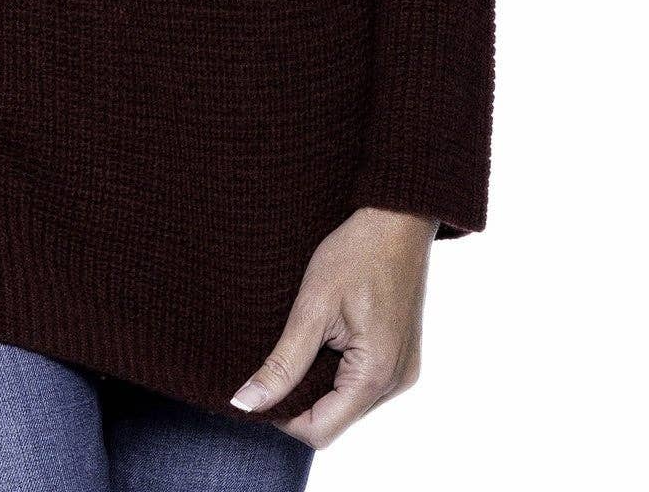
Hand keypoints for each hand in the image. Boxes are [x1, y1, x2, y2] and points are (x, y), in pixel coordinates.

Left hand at [228, 205, 438, 448]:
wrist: (398, 218)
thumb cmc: (356, 253)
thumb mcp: (311, 307)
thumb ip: (281, 363)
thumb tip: (246, 403)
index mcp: (376, 375)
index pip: (321, 431)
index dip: (282, 416)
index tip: (257, 386)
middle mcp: (396, 383)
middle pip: (335, 419)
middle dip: (299, 399)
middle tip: (273, 360)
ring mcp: (402, 372)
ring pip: (347, 403)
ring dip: (317, 384)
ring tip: (299, 342)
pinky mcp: (401, 358)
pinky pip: (362, 384)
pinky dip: (336, 372)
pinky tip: (322, 338)